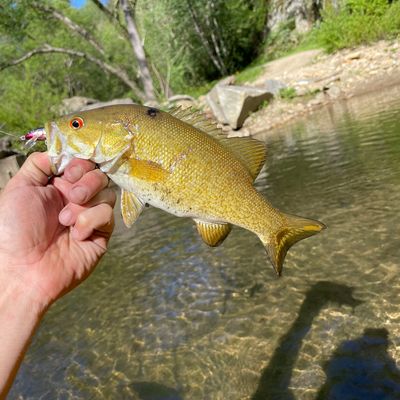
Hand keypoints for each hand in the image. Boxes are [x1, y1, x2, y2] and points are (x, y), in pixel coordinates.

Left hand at [0, 152, 114, 310]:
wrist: (22, 269)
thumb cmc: (14, 230)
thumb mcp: (19, 188)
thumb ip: (39, 164)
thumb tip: (59, 152)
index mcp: (58, 186)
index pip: (82, 163)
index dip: (80, 163)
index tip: (68, 172)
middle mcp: (76, 199)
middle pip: (99, 175)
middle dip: (88, 181)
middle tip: (72, 194)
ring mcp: (90, 216)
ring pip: (108, 193)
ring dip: (87, 203)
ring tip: (65, 220)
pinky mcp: (101, 233)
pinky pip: (107, 215)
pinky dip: (91, 221)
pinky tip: (76, 234)